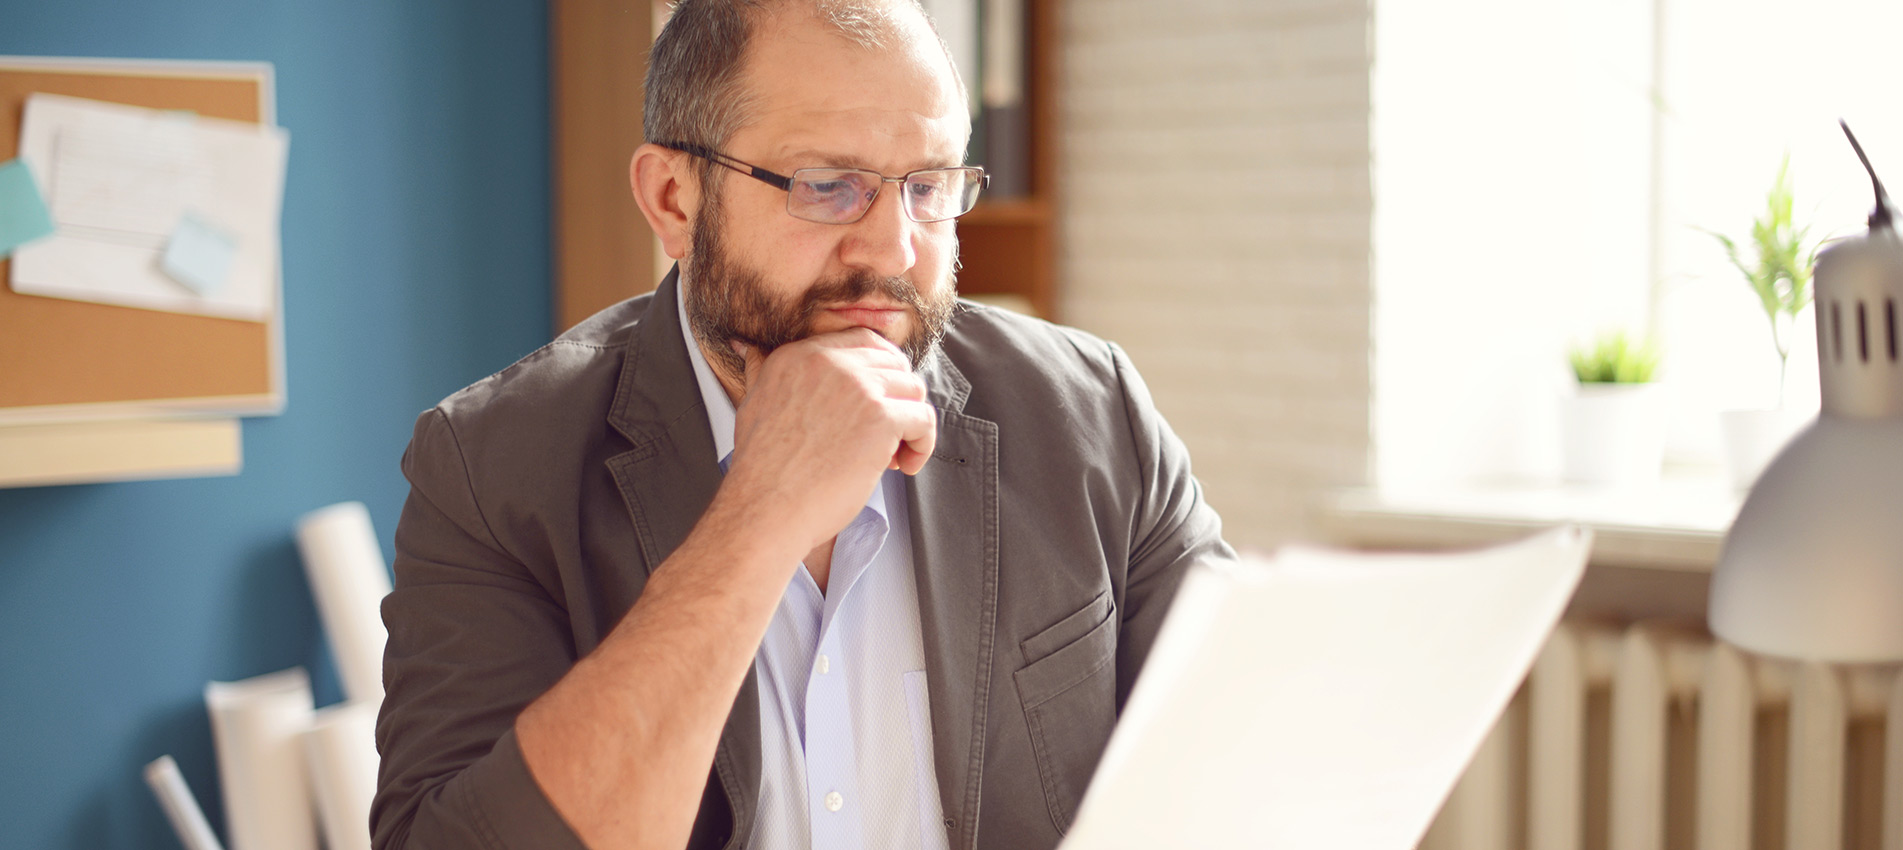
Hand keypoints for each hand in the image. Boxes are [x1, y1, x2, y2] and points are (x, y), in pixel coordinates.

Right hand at [718, 328, 936, 552]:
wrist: (764, 509)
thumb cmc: (762, 470)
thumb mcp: (752, 404)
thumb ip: (761, 370)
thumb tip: (750, 348)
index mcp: (799, 354)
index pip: (864, 341)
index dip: (882, 371)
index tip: (879, 402)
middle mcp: (829, 362)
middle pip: (894, 364)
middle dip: (897, 398)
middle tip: (885, 435)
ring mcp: (858, 388)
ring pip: (913, 390)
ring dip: (910, 423)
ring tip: (891, 455)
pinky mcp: (880, 418)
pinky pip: (924, 419)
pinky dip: (922, 446)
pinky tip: (903, 467)